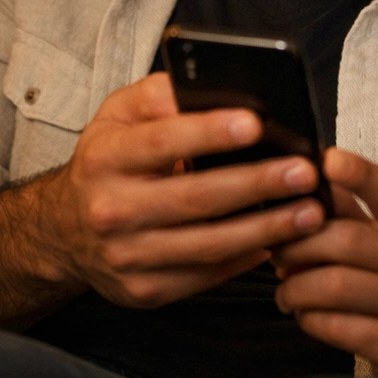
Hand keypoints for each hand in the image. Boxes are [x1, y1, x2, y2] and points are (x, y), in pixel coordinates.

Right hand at [40, 72, 325, 308]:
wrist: (66, 228)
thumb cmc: (112, 159)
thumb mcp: (121, 114)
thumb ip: (161, 95)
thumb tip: (214, 86)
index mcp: (105, 158)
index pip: (161, 142)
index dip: (209, 132)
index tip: (256, 124)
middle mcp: (111, 210)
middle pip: (194, 198)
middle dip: (257, 184)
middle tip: (306, 171)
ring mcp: (127, 257)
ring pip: (208, 245)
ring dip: (267, 229)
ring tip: (312, 211)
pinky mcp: (145, 290)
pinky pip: (207, 275)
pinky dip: (250, 258)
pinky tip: (286, 240)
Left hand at [272, 148, 377, 377]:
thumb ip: (351, 211)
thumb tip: (307, 179)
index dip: (358, 174)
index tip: (326, 159)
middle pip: (345, 241)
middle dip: (299, 246)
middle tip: (277, 253)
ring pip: (333, 286)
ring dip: (295, 287)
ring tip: (286, 289)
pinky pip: (334, 327)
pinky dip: (307, 318)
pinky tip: (305, 313)